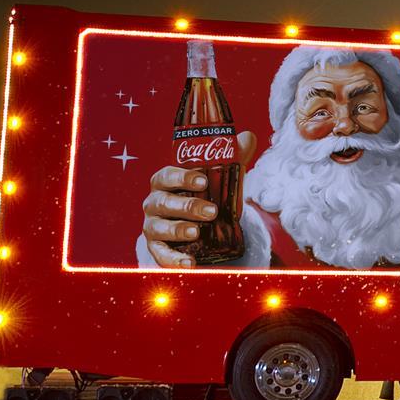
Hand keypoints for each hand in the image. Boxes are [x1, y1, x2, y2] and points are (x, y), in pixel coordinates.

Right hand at [141, 131, 256, 266]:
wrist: (202, 226)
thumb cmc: (208, 194)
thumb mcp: (221, 176)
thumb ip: (233, 156)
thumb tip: (246, 137)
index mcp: (165, 183)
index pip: (166, 176)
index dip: (181, 178)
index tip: (203, 180)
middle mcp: (154, 204)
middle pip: (162, 203)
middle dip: (186, 206)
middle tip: (212, 211)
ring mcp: (153, 227)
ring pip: (158, 228)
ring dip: (178, 230)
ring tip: (198, 232)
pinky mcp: (157, 249)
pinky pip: (160, 255)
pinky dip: (173, 260)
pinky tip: (190, 262)